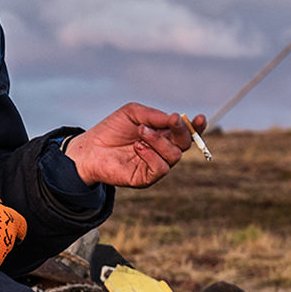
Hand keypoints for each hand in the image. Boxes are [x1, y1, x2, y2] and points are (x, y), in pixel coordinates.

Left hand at [63, 104, 205, 186]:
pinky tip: (138, 147)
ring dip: (159, 141)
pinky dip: (152, 155)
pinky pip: (162, 169)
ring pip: (174, 155)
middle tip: (171, 121)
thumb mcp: (133, 113)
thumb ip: (155, 115)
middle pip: (185, 143)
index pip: (186, 132)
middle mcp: (162, 150)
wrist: (90, 148)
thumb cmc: (111, 130)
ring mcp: (155, 165)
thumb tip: (176, 118)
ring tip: (140, 133)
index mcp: (163, 134)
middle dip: (181, 131)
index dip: (197, 127)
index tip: (200, 118)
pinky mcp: (146, 178)